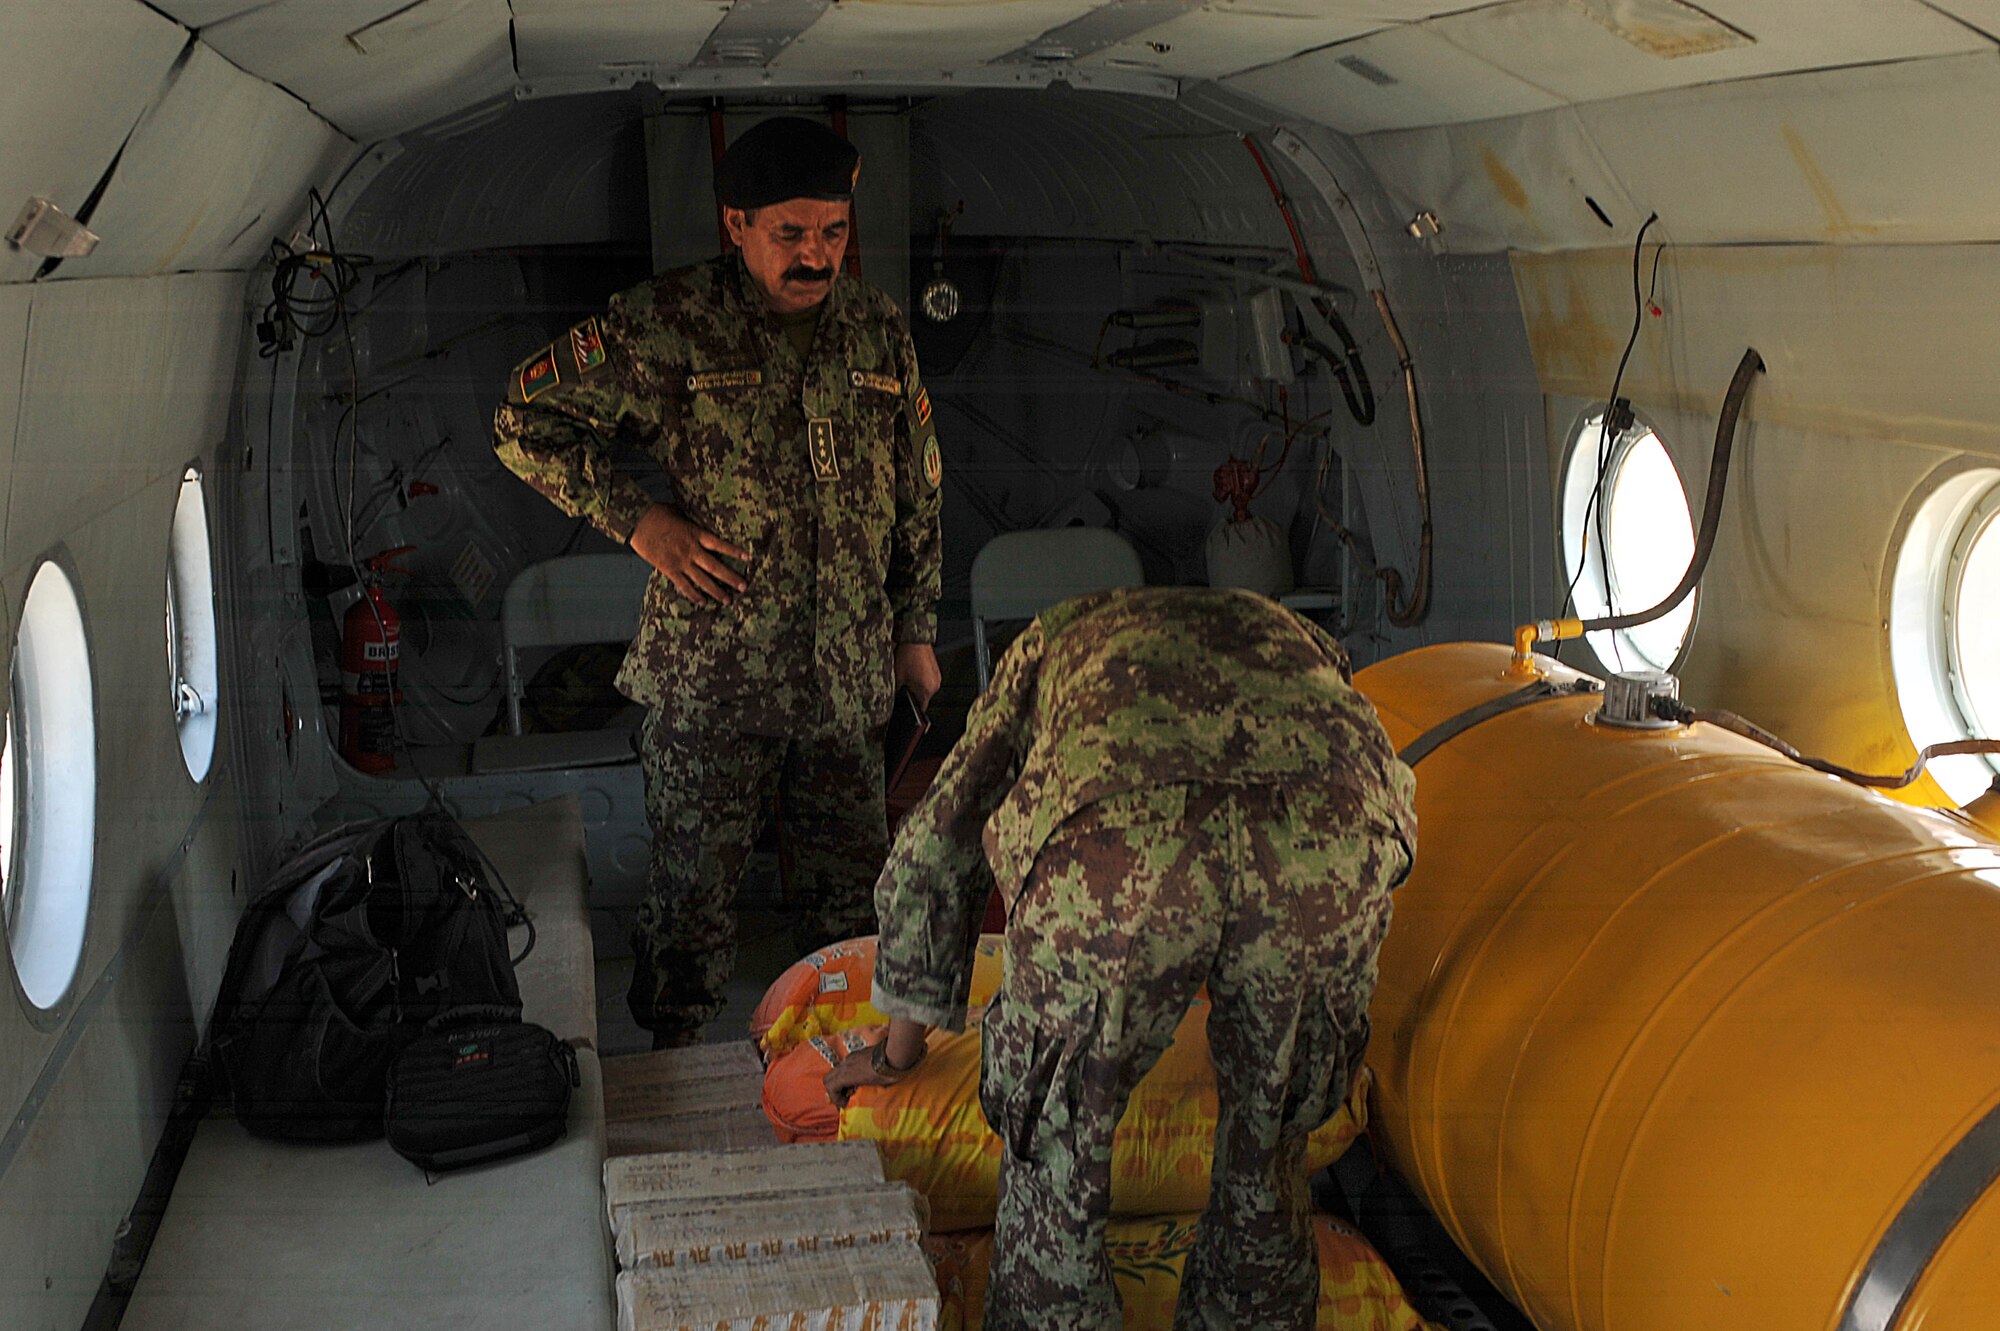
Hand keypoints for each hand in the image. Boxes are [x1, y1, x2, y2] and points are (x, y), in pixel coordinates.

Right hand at [629, 503, 749, 604]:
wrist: (637, 522)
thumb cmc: (657, 513)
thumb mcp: (680, 513)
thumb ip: (692, 521)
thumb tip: (700, 520)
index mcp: (695, 533)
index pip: (719, 544)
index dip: (734, 551)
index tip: (748, 558)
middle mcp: (691, 550)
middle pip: (715, 567)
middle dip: (731, 578)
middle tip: (744, 587)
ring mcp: (680, 561)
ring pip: (702, 580)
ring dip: (716, 591)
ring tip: (728, 600)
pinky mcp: (668, 569)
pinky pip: (684, 585)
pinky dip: (694, 595)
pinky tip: (703, 601)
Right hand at [825, 1042, 895, 1108]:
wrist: (896, 1053)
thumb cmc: (887, 1073)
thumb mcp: (875, 1088)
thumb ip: (862, 1092)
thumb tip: (860, 1099)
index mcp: (847, 1075)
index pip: (830, 1088)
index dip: (836, 1099)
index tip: (846, 1105)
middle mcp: (846, 1064)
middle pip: (828, 1078)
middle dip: (834, 1090)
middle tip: (845, 1099)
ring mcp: (851, 1057)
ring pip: (837, 1071)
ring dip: (841, 1082)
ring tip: (853, 1090)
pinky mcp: (858, 1053)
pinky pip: (847, 1065)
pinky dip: (848, 1075)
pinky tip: (860, 1079)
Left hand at [894, 642, 940, 708]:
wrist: (915, 640)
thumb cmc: (908, 656)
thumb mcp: (898, 677)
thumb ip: (896, 692)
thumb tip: (895, 699)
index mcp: (926, 690)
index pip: (921, 709)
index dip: (912, 709)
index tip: (906, 707)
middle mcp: (935, 686)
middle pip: (923, 698)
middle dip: (913, 695)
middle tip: (904, 687)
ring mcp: (937, 678)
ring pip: (925, 689)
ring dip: (917, 686)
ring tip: (909, 676)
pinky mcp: (936, 671)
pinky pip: (929, 680)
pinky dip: (921, 679)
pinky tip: (913, 671)